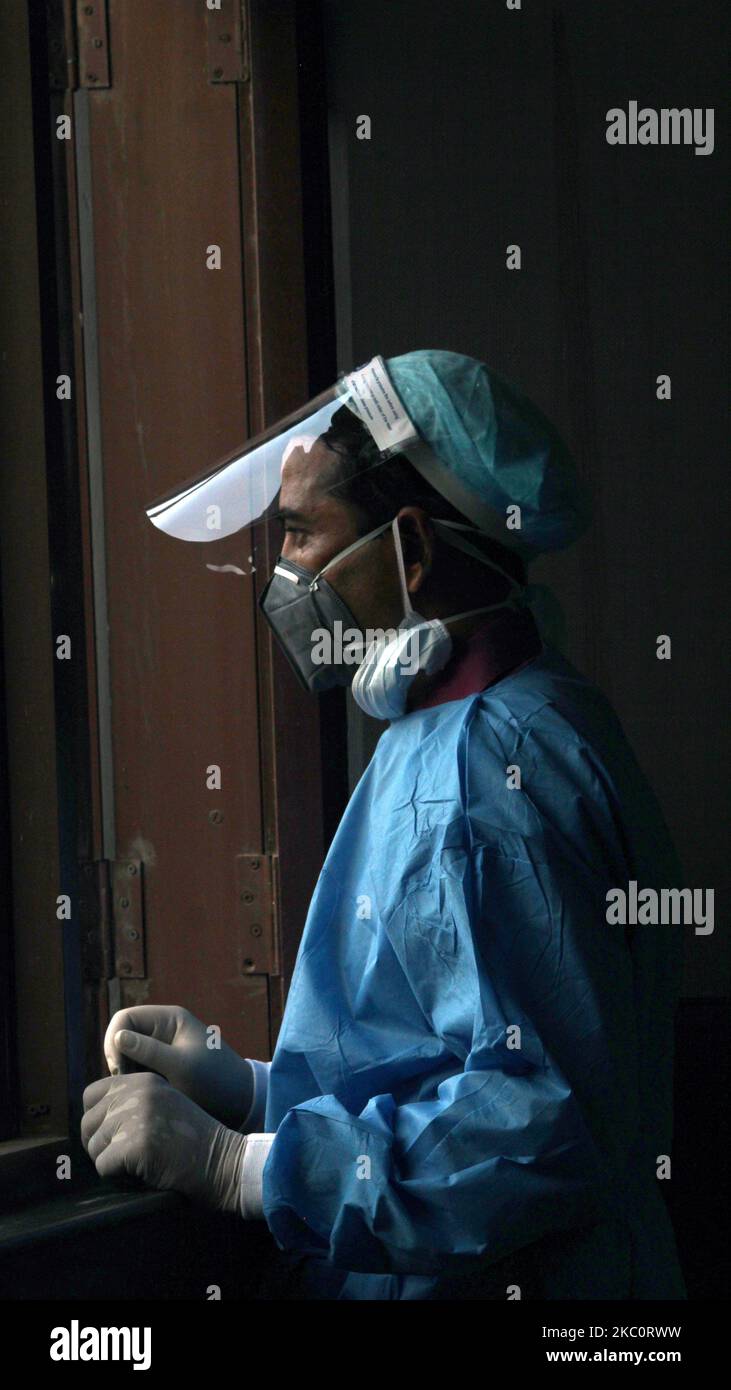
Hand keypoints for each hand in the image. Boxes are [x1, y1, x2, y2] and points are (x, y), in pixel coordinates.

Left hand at [81, 1070, 247, 1212]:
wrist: (224, 1161)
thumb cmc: (194, 1141)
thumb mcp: (164, 1105)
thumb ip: (132, 1102)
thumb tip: (91, 1119)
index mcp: (142, 1081)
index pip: (91, 1094)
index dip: (97, 1119)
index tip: (115, 1135)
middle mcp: (137, 1093)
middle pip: (88, 1123)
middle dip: (101, 1145)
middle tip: (126, 1156)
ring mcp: (136, 1117)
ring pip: (94, 1147)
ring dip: (111, 1162)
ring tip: (140, 1163)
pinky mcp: (135, 1145)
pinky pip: (104, 1167)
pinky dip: (118, 1178)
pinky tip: (143, 1173)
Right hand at [103, 1004, 253, 1130]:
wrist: (240, 1103)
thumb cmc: (215, 1081)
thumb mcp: (181, 1066)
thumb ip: (149, 1051)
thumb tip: (118, 1036)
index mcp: (169, 1019)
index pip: (125, 1018)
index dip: (115, 1040)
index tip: (121, 1068)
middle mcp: (162, 1030)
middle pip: (122, 1037)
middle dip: (119, 1060)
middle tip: (128, 1085)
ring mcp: (161, 1050)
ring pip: (127, 1057)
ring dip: (127, 1074)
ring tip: (139, 1093)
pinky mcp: (161, 1069)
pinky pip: (137, 1071)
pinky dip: (135, 1083)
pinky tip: (144, 1097)